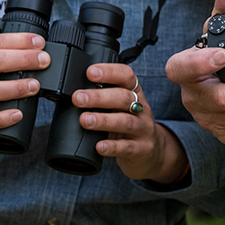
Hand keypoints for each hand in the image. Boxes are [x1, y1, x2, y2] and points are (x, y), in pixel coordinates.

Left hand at [76, 63, 182, 181]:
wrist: (151, 153)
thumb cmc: (128, 125)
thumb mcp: (119, 108)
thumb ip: (103, 99)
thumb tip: (73, 94)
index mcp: (135, 93)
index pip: (126, 76)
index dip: (109, 71)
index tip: (90, 72)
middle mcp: (141, 109)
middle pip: (124, 98)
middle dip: (99, 97)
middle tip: (78, 98)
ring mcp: (143, 129)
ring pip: (125, 122)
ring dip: (103, 120)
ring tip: (84, 120)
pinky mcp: (142, 149)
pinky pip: (127, 147)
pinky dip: (112, 147)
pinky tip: (99, 146)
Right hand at [164, 0, 224, 144]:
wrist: (217, 85)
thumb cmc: (216, 55)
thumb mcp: (219, 30)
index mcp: (184, 69)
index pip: (180, 69)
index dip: (200, 64)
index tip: (223, 56)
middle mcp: (191, 96)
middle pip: (219, 100)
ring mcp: (205, 119)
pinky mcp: (221, 134)